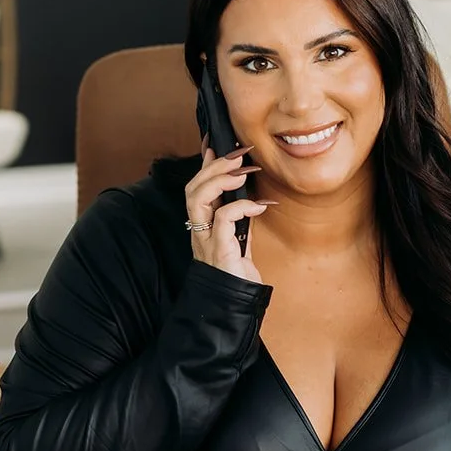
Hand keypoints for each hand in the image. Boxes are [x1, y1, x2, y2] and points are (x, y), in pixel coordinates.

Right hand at [186, 140, 271, 283]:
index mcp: (203, 226)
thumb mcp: (240, 241)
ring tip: (242, 172)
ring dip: (220, 179)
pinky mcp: (219, 250)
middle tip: (238, 154)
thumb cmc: (237, 276)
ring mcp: (206, 240)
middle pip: (193, 188)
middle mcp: (199, 230)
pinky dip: (240, 207)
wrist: (236, 305)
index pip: (196, 188)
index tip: (216, 144)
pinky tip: (258, 206)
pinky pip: (223, 219)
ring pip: (198, 198)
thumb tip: (249, 199)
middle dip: (213, 166)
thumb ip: (239, 221)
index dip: (204, 164)